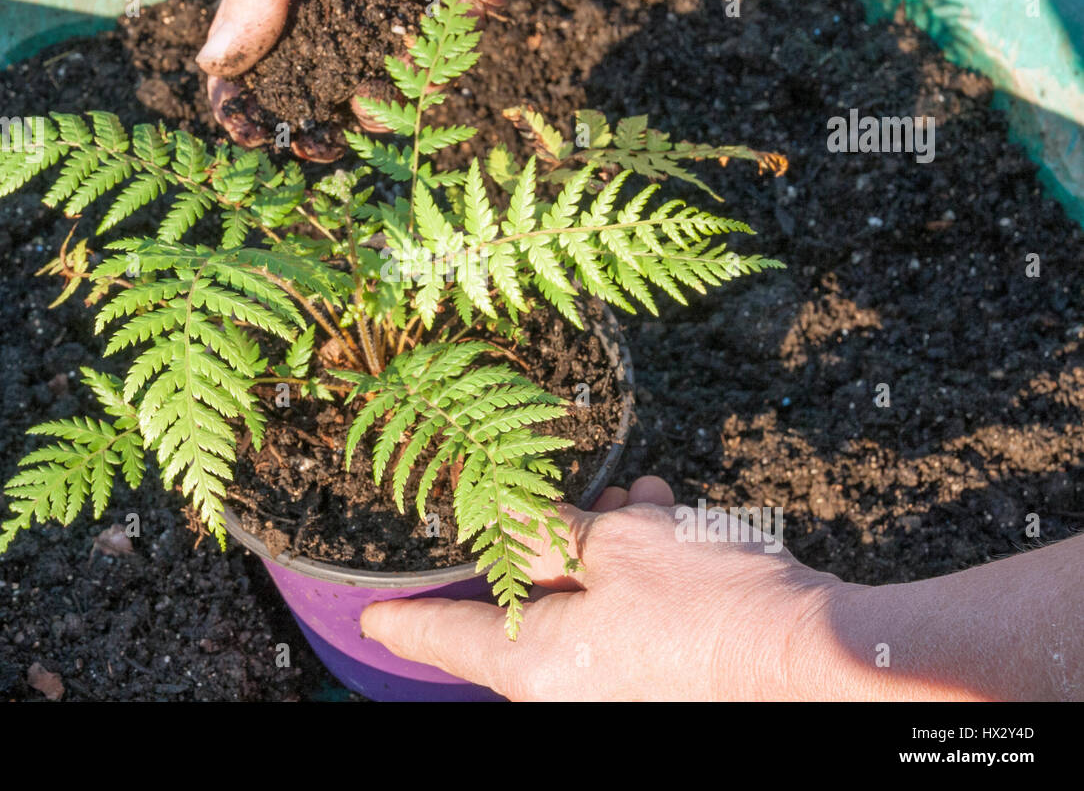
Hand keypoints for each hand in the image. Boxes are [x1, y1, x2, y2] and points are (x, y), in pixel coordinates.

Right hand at [196, 0, 569, 146]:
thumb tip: (213, 63)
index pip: (250, 44)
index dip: (236, 88)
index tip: (234, 119)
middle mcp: (335, 6)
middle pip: (296, 82)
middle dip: (281, 117)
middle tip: (276, 140)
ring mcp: (387, 26)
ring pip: (348, 97)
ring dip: (330, 126)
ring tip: (321, 139)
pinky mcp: (440, 37)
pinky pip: (407, 89)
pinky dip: (389, 106)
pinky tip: (372, 105)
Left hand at [359, 476, 842, 699]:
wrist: (813, 657)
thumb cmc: (705, 603)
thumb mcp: (612, 545)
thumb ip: (543, 528)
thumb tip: (493, 513)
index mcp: (532, 662)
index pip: (441, 637)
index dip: (400, 619)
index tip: (370, 617)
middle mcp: (564, 686)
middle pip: (523, 604)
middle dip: (541, 539)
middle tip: (558, 495)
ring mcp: (612, 688)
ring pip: (581, 599)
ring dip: (599, 544)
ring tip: (636, 501)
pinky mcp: (657, 681)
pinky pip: (622, 617)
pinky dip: (634, 571)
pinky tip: (664, 521)